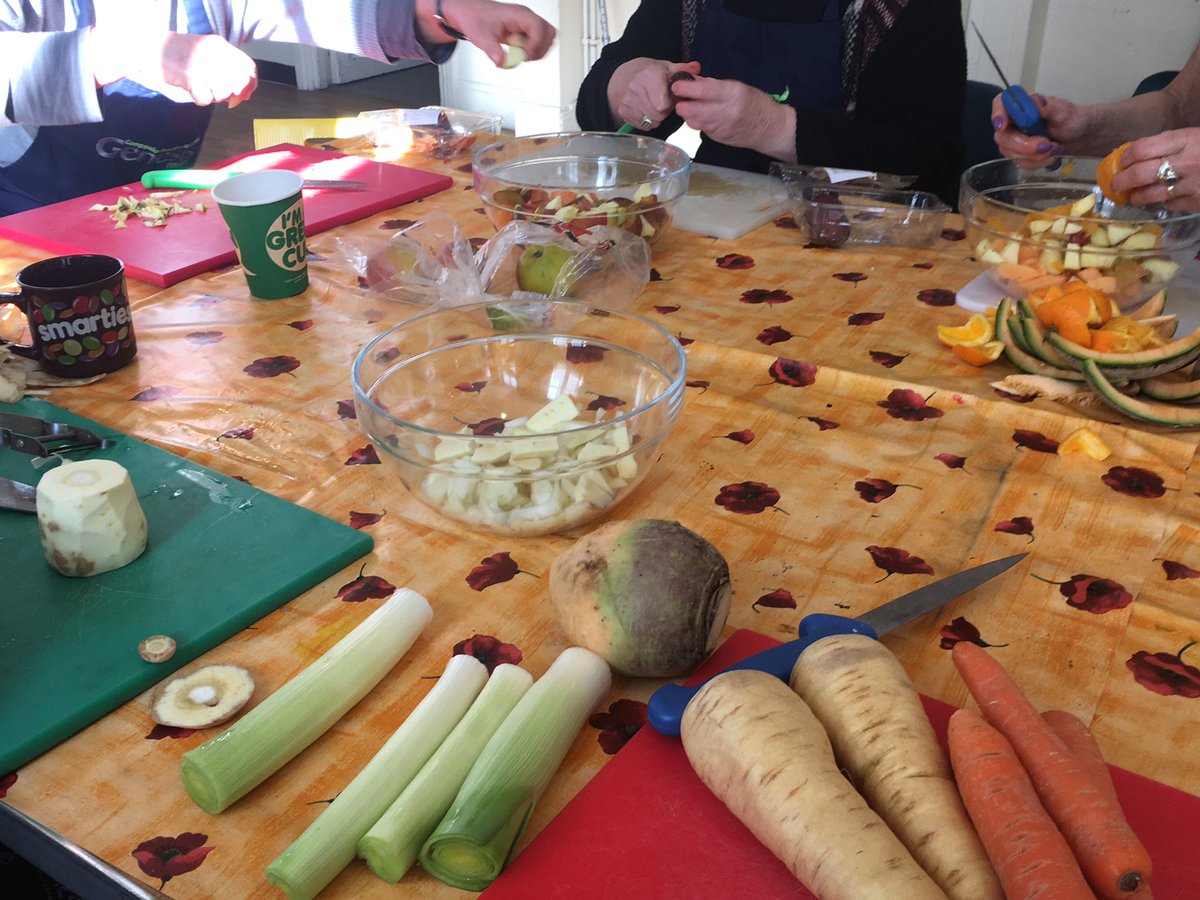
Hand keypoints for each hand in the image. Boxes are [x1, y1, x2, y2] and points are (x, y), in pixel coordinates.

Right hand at [92, 28, 257, 106]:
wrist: (147, 48)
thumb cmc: (176, 54)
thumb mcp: (205, 53)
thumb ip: (225, 68)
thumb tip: (243, 92)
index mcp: (220, 45)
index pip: (248, 67)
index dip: (250, 84)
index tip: (245, 95)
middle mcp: (215, 53)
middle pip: (237, 84)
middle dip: (230, 94)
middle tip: (216, 93)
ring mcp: (203, 64)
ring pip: (223, 94)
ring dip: (212, 96)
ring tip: (199, 88)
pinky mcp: (191, 76)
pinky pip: (205, 99)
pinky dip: (198, 99)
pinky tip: (190, 90)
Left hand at [422, 0, 555, 67]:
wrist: (470, 13)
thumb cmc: (475, 19)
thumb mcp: (481, 37)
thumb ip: (492, 50)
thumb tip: (501, 62)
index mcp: (518, 14)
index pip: (538, 26)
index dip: (536, 44)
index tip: (526, 56)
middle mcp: (525, 17)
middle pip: (548, 32)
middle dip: (540, 49)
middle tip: (524, 58)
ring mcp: (527, 24)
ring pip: (547, 37)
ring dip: (538, 50)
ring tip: (522, 56)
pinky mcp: (525, 31)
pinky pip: (538, 41)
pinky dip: (533, 50)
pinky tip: (519, 53)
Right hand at [608, 59, 700, 129]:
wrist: (624, 77)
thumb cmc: (649, 73)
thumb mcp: (666, 67)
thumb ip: (683, 69)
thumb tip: (695, 68)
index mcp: (648, 75)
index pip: (662, 103)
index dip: (670, 103)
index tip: (670, 98)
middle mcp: (635, 88)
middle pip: (658, 114)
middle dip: (664, 111)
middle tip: (663, 101)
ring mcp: (628, 102)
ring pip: (651, 121)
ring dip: (657, 116)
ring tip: (655, 104)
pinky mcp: (624, 113)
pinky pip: (644, 125)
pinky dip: (648, 120)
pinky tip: (647, 109)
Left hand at [671, 75, 796, 161]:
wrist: (769, 129)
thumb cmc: (755, 103)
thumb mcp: (738, 87)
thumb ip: (714, 85)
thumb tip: (693, 79)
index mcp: (732, 94)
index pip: (704, 91)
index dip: (686, 89)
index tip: (675, 85)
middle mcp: (725, 112)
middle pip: (694, 110)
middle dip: (681, 103)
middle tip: (677, 97)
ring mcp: (720, 128)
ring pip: (694, 121)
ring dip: (687, 113)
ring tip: (686, 105)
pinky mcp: (717, 139)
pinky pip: (700, 128)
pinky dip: (696, 121)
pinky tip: (698, 115)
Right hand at [991, 93, 1088, 167]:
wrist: (1080, 136)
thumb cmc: (1073, 119)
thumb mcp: (1064, 111)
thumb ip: (1047, 107)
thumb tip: (1033, 99)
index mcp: (1023, 104)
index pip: (1001, 104)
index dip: (998, 114)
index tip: (1003, 126)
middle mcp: (1014, 120)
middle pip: (1003, 136)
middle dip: (1023, 145)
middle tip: (1046, 145)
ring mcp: (1015, 139)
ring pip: (1011, 153)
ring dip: (1035, 156)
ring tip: (1055, 149)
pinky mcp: (1019, 153)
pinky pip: (1020, 163)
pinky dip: (1038, 162)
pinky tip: (1050, 156)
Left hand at [1111, 127, 1199, 211]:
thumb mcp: (1197, 136)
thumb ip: (1170, 144)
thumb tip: (1137, 153)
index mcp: (1186, 140)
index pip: (1142, 149)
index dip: (1126, 157)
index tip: (1121, 163)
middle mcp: (1187, 162)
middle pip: (1140, 174)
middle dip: (1122, 181)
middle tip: (1116, 184)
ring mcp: (1193, 184)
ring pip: (1151, 195)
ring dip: (1137, 197)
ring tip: (1134, 197)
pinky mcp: (1197, 202)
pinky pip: (1171, 205)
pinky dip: (1165, 202)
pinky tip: (1165, 198)